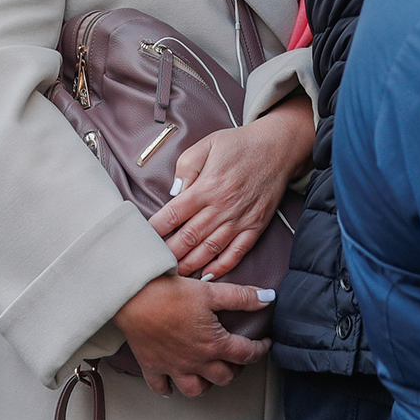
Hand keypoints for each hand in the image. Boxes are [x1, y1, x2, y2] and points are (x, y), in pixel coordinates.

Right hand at [113, 275, 272, 397]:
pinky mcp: (153, 366)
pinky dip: (168, 389)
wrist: (134, 297)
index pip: (246, 354)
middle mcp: (196, 361)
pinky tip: (172, 384)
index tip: (264, 344)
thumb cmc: (169, 293)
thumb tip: (267, 298)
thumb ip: (241, 297)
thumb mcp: (211, 291)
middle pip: (224, 376)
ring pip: (196, 389)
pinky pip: (161, 387)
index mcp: (214, 344)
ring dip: (206, 384)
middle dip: (235, 369)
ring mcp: (174, 367)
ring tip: (209, 373)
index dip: (260, 349)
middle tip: (237, 359)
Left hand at [147, 93, 313, 279]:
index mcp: (207, 186)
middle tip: (153, 264)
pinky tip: (208, 275)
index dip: (156, 229)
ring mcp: (240, 219)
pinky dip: (223, 267)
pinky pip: (237, 252)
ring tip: (175, 274)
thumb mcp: (207, 145)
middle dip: (169, 253)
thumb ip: (185, 167)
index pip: (174, 214)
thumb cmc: (238, 145)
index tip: (142, 238)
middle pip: (189, 237)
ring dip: (191, 264)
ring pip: (210, 249)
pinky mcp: (255, 227)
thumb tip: (173, 193)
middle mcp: (222, 206)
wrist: (277, 148)